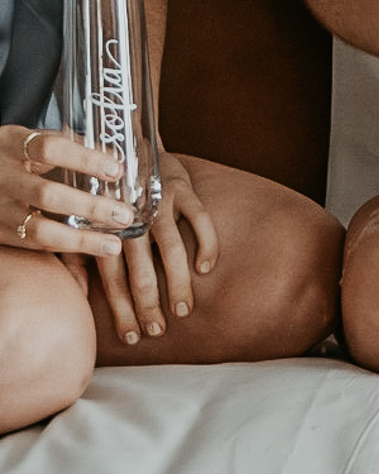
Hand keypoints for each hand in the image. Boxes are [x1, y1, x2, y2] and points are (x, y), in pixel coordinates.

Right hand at [1, 124, 131, 259]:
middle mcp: (1, 178)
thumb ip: (67, 145)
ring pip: (39, 230)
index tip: (116, 169)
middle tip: (124, 214)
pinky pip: (32, 245)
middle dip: (90, 207)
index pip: (49, 149)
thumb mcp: (28, 140)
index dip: (85, 159)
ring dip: (81, 240)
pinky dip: (64, 247)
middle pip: (47, 195)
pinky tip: (89, 248)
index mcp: (12, 144)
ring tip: (113, 245)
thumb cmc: (10, 154)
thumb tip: (114, 156)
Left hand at [94, 152, 219, 345]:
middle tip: (158, 329)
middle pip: (142, 270)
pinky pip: (200, 219)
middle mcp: (133, 216)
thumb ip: (78, 254)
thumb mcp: (81, 217)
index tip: (132, 337)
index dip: (123, 309)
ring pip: (172, 250)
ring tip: (183, 310)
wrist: (123, 135)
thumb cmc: (101, 186)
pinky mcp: (183, 187)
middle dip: (150, 304)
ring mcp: (160, 202)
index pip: (113, 277)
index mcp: (107, 226)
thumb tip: (80, 295)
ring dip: (178, 284)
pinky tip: (205, 267)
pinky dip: (206, 244)